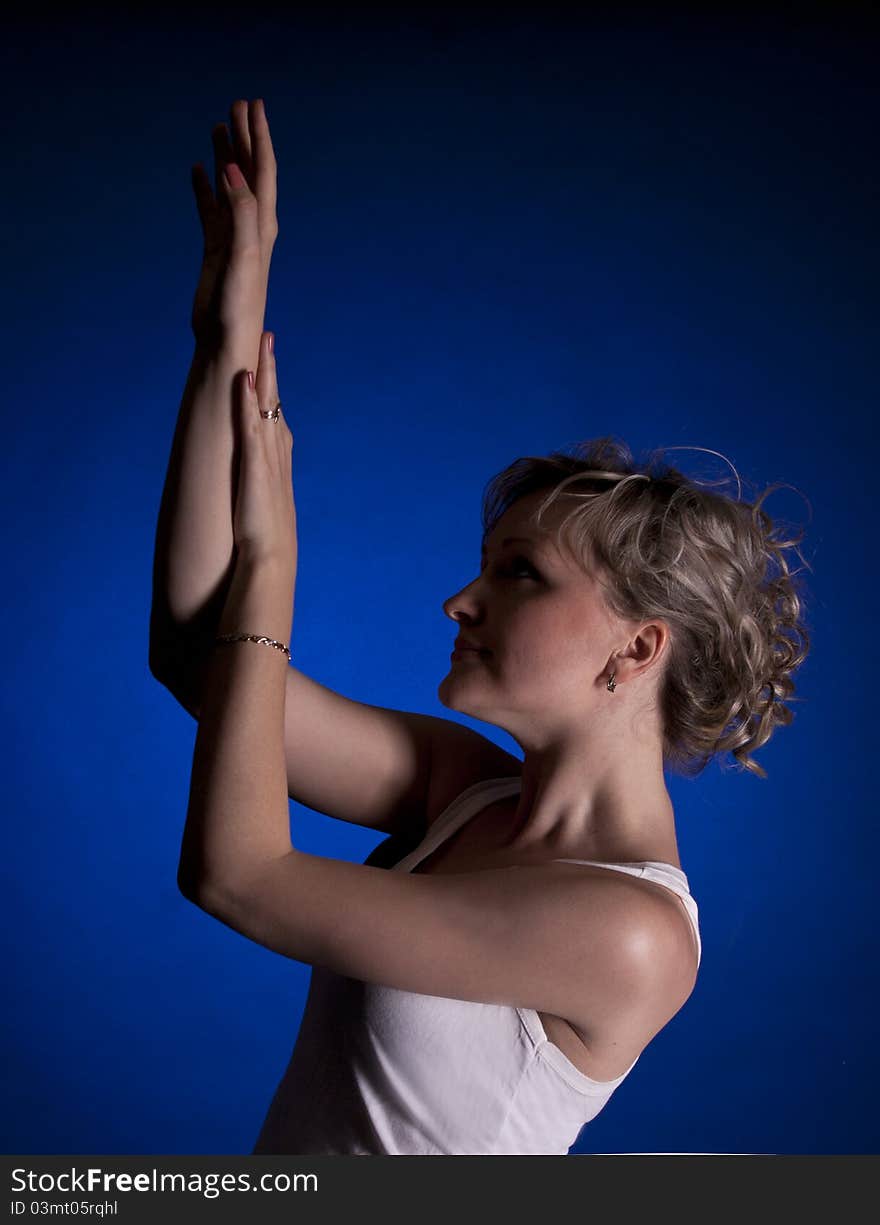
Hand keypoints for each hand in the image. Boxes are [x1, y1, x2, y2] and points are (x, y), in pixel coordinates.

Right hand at [190, 98, 277, 350]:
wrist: (226, 338)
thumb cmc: (240, 303)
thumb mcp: (244, 254)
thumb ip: (241, 212)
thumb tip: (233, 170)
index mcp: (263, 223)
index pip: (263, 169)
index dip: (259, 136)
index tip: (253, 105)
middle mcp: (252, 226)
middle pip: (249, 171)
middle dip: (245, 137)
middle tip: (237, 104)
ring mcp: (233, 237)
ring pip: (229, 186)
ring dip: (226, 156)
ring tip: (218, 126)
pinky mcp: (216, 250)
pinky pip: (210, 209)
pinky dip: (205, 188)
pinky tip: (198, 170)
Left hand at [232, 331, 296, 575]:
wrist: (270, 566)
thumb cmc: (265, 552)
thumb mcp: (264, 519)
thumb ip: (259, 502)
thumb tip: (254, 502)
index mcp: (278, 472)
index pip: (276, 425)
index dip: (273, 397)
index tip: (269, 373)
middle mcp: (278, 461)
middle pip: (276, 407)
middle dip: (272, 373)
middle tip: (269, 340)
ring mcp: (268, 463)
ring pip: (268, 410)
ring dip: (265, 376)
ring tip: (261, 346)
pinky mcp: (255, 470)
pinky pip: (251, 428)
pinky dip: (248, 403)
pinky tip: (244, 380)